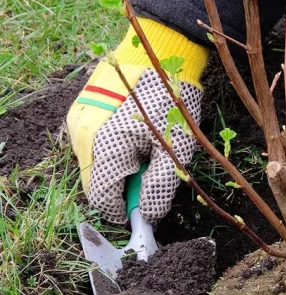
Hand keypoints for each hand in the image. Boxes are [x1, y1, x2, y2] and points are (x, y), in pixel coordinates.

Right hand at [66, 18, 208, 223]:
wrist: (159, 54)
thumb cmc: (170, 102)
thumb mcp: (174, 149)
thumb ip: (159, 186)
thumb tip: (149, 216)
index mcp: (106, 147)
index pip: (102, 198)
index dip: (122, 211)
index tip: (143, 214)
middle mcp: (84, 137)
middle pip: (96, 183)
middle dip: (122, 189)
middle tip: (149, 177)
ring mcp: (79, 123)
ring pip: (94, 165)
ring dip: (118, 169)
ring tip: (145, 152)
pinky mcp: (82, 112)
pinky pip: (93, 145)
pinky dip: (113, 151)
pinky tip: (133, 138)